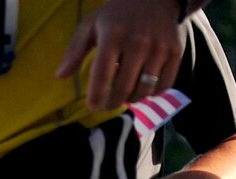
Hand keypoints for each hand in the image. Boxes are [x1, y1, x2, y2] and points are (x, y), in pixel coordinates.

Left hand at [57, 0, 182, 111]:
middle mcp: (138, 42)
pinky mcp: (175, 52)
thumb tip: (60, 76)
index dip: (96, 95)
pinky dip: (152, 93)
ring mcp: (159, 48)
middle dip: (113, 102)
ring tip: (125, 95)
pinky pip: (163, 86)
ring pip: (144, 90)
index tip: (93, 106)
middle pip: (124, 88)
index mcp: (113, 35)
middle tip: (107, 104)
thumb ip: (75, 51)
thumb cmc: (117, 14)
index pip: (102, 74)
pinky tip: (143, 88)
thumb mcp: (92, 25)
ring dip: (132, 99)